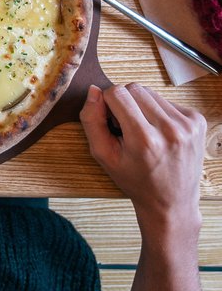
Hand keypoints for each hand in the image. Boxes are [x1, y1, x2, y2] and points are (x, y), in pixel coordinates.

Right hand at [80, 83, 206, 237]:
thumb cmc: (136, 180)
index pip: (117, 93)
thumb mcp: (103, 155)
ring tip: (144, 130)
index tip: (112, 122)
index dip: (108, 104)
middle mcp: (170, 129)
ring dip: (142, 106)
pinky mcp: (198, 121)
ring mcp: (187, 124)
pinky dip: (158, 112)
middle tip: (127, 127)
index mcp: (144, 139)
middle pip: (134, 88)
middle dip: (125, 102)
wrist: (172, 201)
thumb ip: (91, 120)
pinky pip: (167, 101)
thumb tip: (93, 90)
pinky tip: (158, 131)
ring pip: (151, 92)